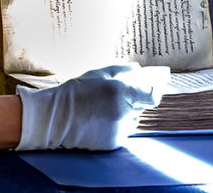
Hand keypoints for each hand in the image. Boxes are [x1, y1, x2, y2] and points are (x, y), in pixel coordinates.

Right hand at [16, 63, 167, 150]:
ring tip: (103, 108)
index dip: (156, 90)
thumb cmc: (74, 92)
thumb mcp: (97, 74)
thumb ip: (121, 70)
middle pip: (142, 106)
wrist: (56, 118)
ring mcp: (120, 129)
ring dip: (126, 114)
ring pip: (133, 120)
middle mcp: (124, 112)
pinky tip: (99, 120)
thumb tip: (137, 69)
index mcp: (120, 92)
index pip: (153, 95)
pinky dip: (117, 126)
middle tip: (115, 96)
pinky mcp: (115, 142)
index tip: (155, 86)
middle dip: (133, 100)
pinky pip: (123, 131)